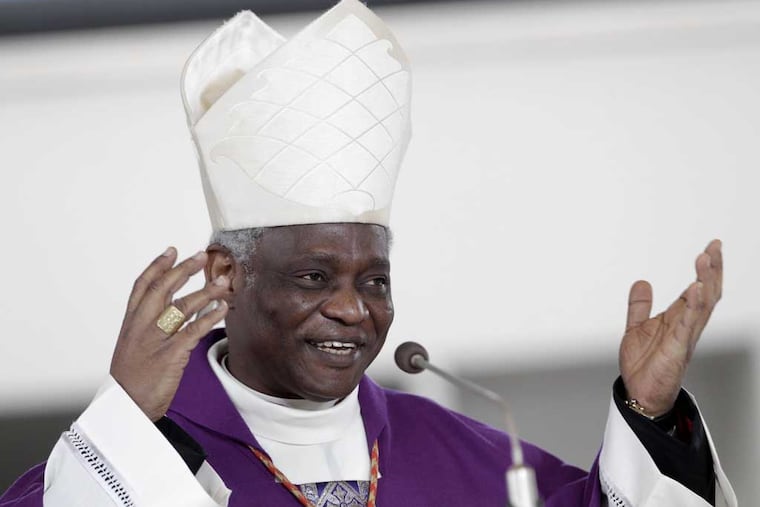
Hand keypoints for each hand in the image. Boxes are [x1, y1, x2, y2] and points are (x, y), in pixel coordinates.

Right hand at [110, 247, 228, 420]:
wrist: (124, 410)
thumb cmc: (132, 381)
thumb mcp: (132, 348)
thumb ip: (148, 328)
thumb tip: (171, 310)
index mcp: (130, 324)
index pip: (141, 287)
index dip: (157, 266)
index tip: (171, 251)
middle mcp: (141, 327)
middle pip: (162, 289)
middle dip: (182, 270)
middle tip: (200, 255)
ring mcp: (155, 340)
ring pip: (181, 306)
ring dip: (205, 291)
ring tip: (223, 281)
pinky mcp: (171, 355)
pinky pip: (194, 330)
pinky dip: (210, 317)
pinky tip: (223, 308)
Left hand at [619, 240, 722, 416]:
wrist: (638, 393)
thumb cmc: (643, 365)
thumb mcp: (636, 327)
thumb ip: (639, 306)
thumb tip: (641, 283)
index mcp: (678, 319)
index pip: (697, 290)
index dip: (705, 270)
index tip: (711, 248)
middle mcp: (685, 326)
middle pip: (707, 293)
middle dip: (712, 270)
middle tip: (715, 247)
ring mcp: (684, 337)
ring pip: (701, 305)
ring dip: (705, 281)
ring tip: (706, 259)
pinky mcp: (677, 348)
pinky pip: (688, 324)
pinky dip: (693, 306)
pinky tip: (696, 289)